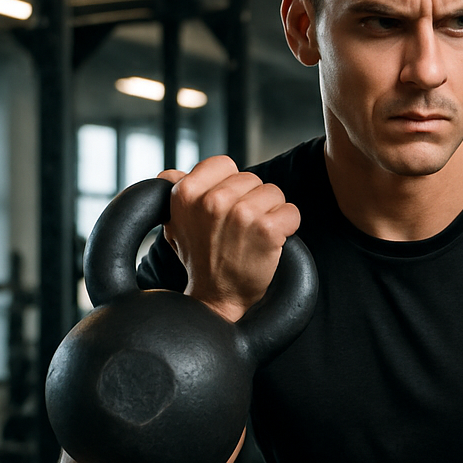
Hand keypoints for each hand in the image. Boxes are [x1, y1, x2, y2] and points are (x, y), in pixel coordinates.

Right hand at [157, 157, 299, 321]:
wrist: (215, 299)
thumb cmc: (199, 258)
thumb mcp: (175, 223)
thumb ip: (174, 193)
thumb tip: (171, 175)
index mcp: (186, 192)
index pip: (225, 164)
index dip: (230, 185)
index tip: (225, 209)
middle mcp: (212, 201)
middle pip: (252, 179)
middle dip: (252, 200)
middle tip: (238, 230)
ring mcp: (240, 215)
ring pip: (274, 193)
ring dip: (270, 213)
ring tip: (253, 236)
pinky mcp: (266, 230)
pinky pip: (291, 213)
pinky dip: (288, 227)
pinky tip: (271, 242)